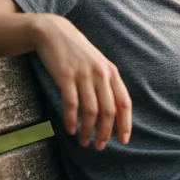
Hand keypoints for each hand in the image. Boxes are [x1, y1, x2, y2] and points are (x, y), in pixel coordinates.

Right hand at [33, 14, 132, 149]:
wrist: (53, 32)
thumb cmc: (77, 53)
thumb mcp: (97, 65)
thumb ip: (106, 84)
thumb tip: (113, 112)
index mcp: (111, 72)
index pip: (124, 103)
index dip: (125, 124)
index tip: (123, 140)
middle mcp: (100, 74)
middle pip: (108, 111)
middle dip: (105, 133)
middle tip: (99, 147)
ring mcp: (83, 74)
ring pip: (91, 110)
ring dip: (88, 130)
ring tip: (84, 142)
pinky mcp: (65, 76)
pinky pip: (71, 103)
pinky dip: (72, 120)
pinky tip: (70, 130)